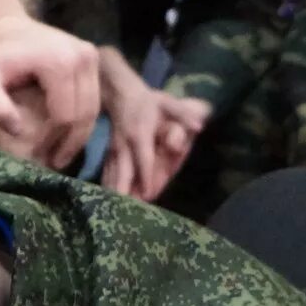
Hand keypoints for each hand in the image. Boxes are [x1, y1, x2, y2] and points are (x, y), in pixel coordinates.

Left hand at [0, 0, 99, 167]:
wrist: (5, 27)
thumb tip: (18, 131)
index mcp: (60, 62)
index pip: (66, 115)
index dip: (54, 141)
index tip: (40, 158)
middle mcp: (83, 56)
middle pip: (85, 113)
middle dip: (71, 142)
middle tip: (55, 163)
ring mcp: (92, 55)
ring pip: (94, 108)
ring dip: (79, 134)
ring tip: (61, 154)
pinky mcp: (93, 57)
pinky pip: (94, 97)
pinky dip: (83, 119)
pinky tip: (67, 135)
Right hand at [99, 59, 207, 200]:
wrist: (119, 93)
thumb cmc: (147, 100)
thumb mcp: (168, 103)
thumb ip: (184, 114)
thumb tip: (200, 126)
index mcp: (140, 134)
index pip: (143, 158)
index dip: (145, 176)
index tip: (148, 194)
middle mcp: (124, 145)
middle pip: (122, 171)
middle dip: (123, 190)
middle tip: (125, 210)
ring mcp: (114, 150)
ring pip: (112, 174)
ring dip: (113, 193)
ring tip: (112, 212)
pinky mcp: (108, 153)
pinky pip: (107, 172)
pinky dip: (107, 187)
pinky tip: (106, 201)